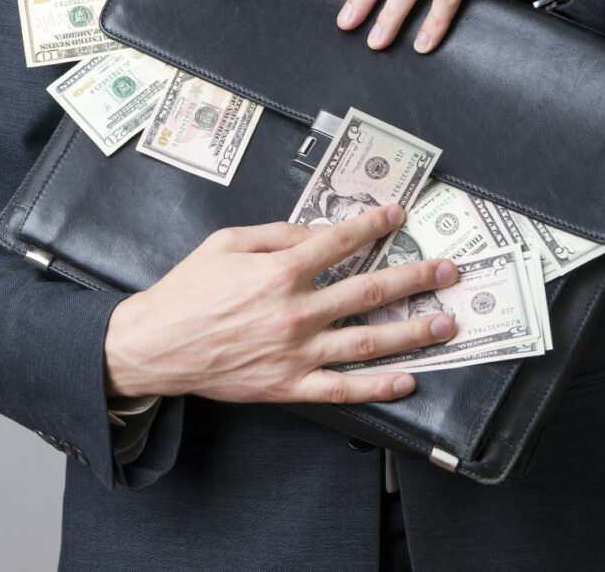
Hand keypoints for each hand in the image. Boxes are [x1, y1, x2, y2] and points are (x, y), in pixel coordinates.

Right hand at [104, 204, 458, 403]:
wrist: (155, 346)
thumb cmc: (188, 291)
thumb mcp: (226, 243)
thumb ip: (275, 234)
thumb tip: (318, 231)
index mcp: (278, 271)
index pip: (340, 242)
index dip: (374, 225)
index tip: (399, 215)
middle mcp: (294, 311)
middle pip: (369, 291)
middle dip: (416, 278)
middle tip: (449, 271)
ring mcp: (295, 352)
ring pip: (367, 341)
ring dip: (412, 332)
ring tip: (445, 323)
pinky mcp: (289, 385)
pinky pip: (343, 388)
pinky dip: (378, 386)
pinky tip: (407, 380)